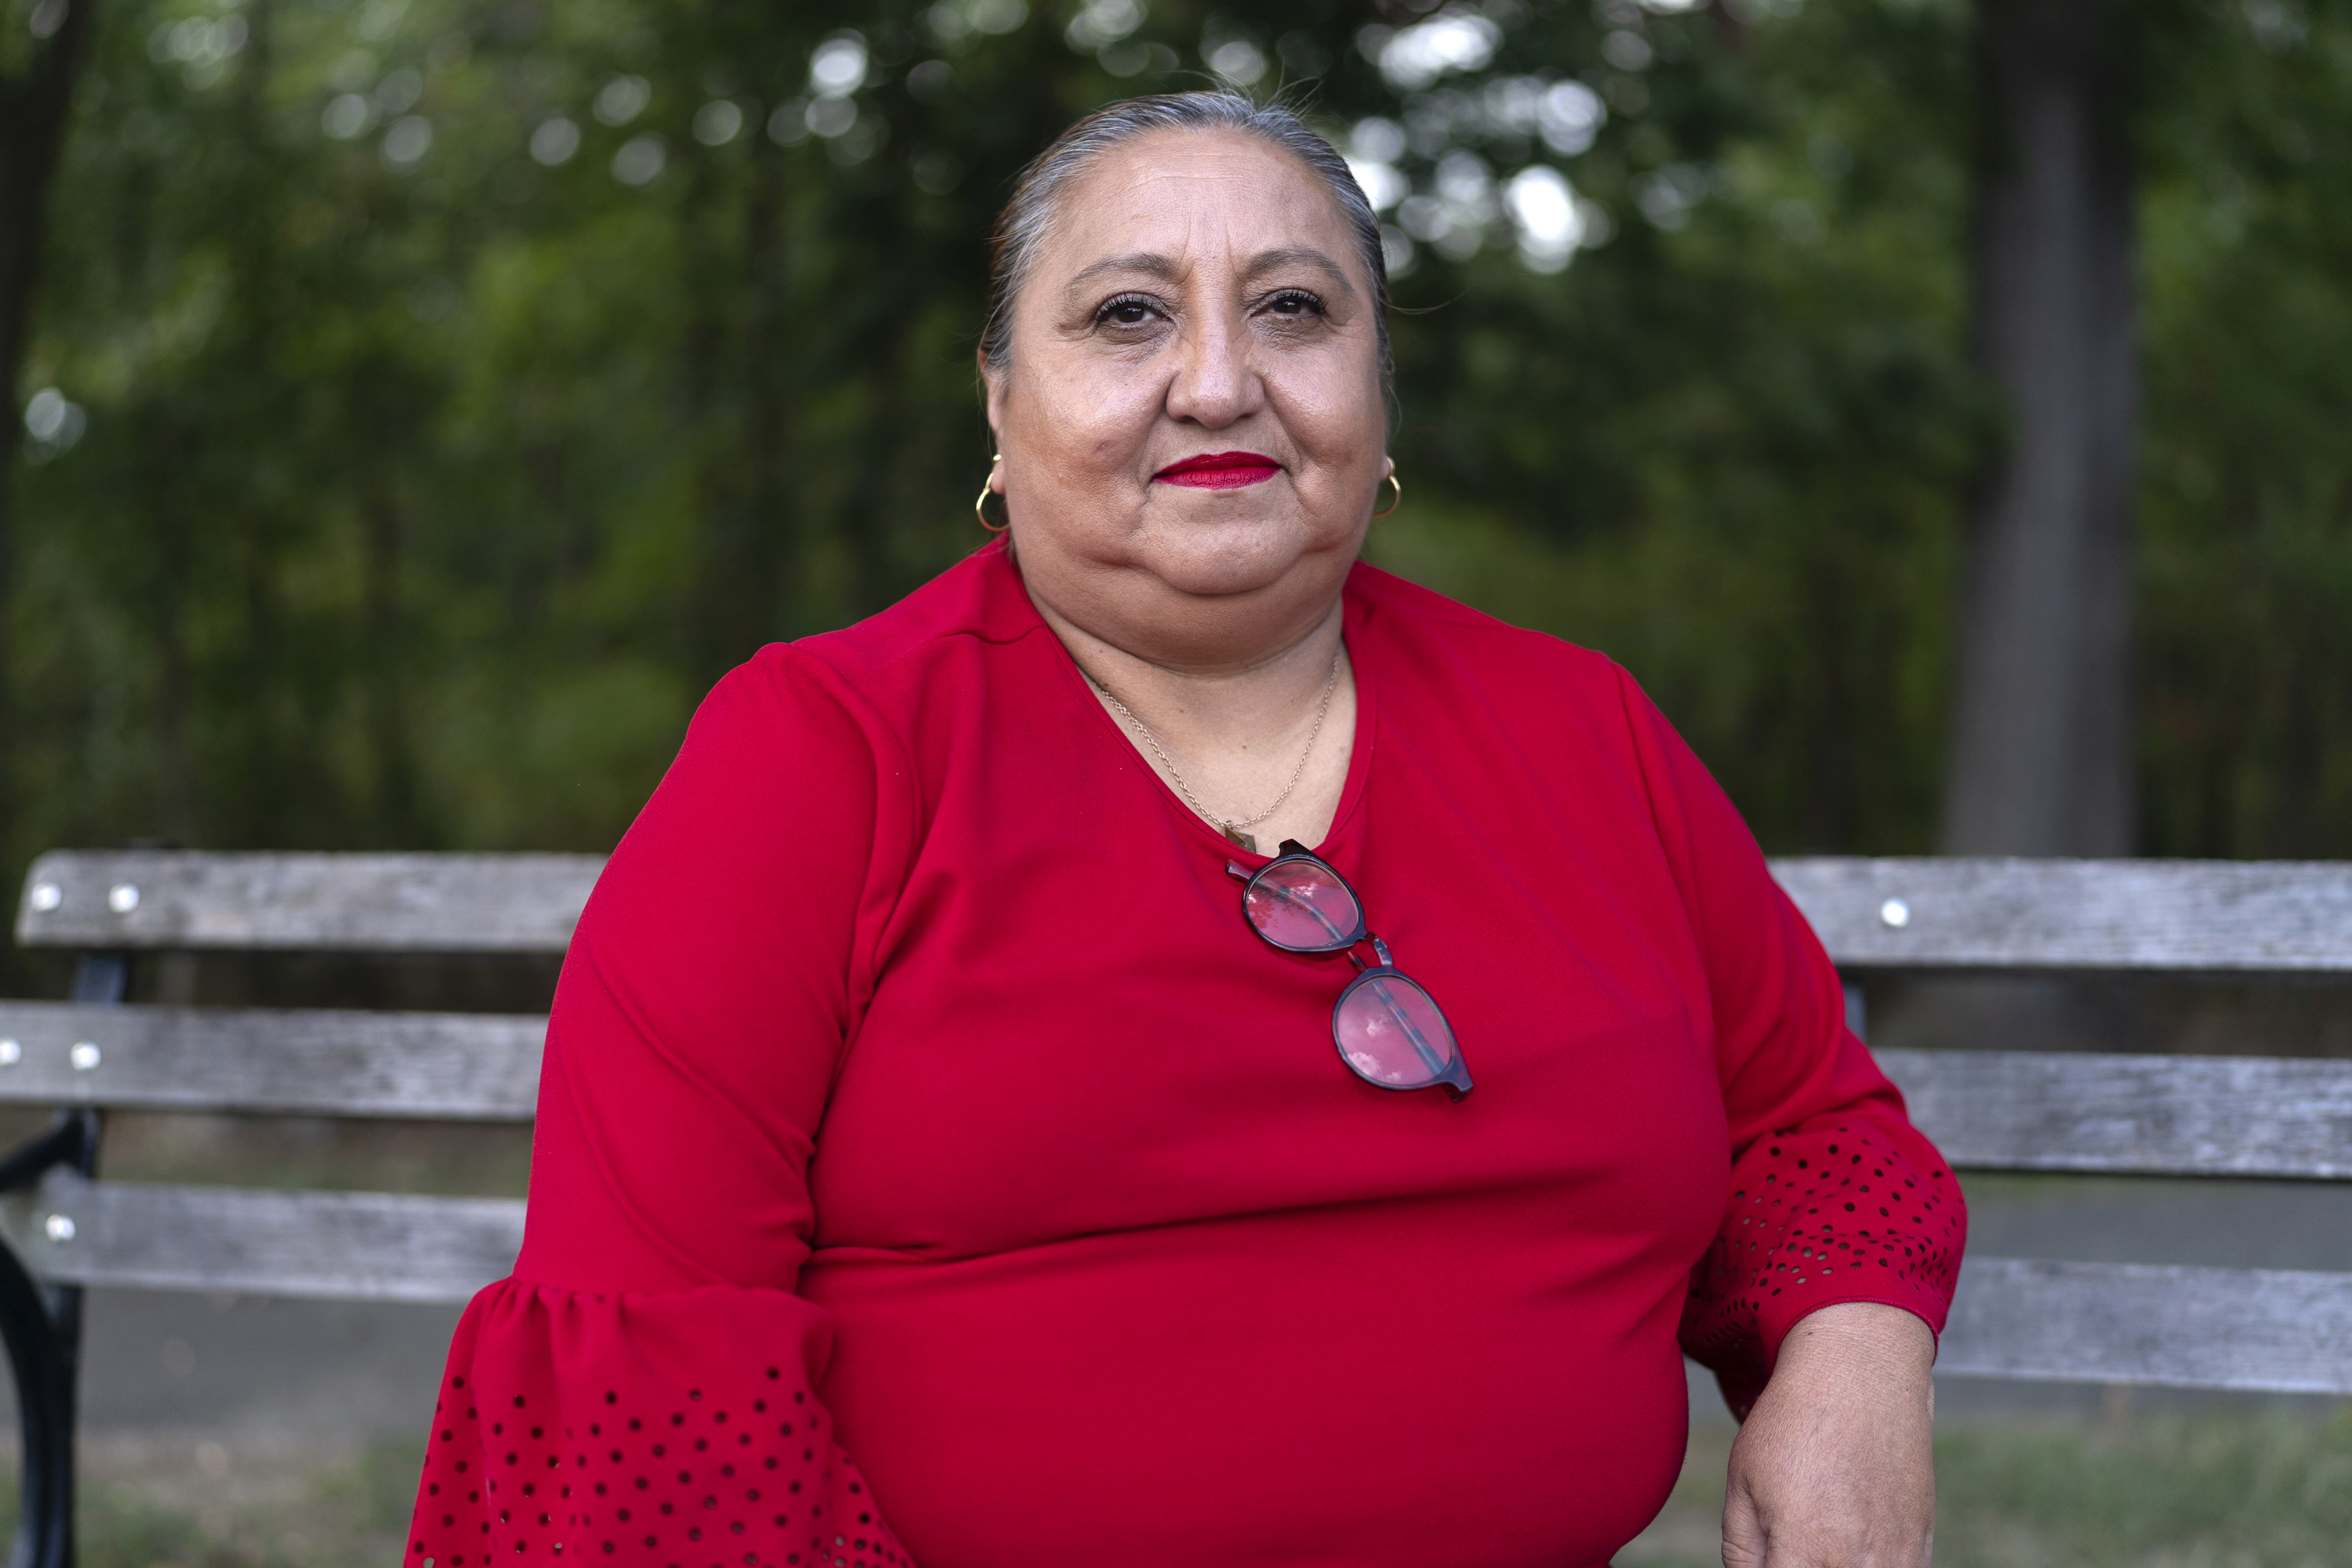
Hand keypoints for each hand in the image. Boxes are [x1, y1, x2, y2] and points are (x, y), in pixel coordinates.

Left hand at [1722, 1301, 1935, 1567]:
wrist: (1861, 1375)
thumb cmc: (1792, 1423)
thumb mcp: (1742, 1483)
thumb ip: (1742, 1551)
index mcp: (1804, 1555)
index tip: (1769, 1557)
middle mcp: (1857, 1566)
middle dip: (1796, 1565)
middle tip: (1787, 1542)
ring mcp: (1897, 1559)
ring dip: (1834, 1563)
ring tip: (1819, 1530)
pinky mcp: (1921, 1544)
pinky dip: (1869, 1564)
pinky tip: (1851, 1538)